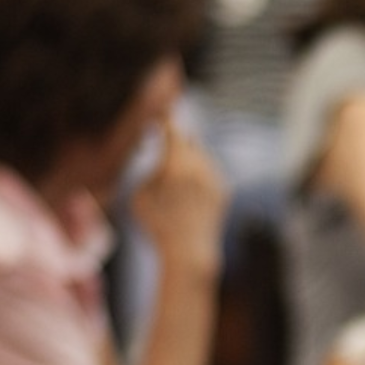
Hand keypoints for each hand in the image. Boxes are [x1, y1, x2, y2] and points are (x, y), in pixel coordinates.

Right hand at [132, 122, 225, 277]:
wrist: (190, 251)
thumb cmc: (156, 224)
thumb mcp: (140, 194)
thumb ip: (150, 171)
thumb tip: (159, 160)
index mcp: (176, 161)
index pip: (170, 127)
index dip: (163, 118)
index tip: (158, 113)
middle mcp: (199, 164)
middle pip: (187, 138)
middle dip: (176, 139)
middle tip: (164, 143)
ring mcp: (214, 175)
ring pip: (200, 155)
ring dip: (187, 158)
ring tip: (174, 177)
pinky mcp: (224, 188)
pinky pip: (209, 171)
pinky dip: (199, 174)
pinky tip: (188, 189)